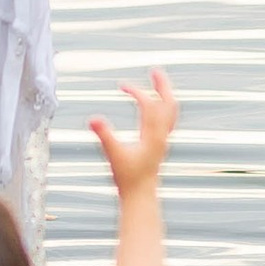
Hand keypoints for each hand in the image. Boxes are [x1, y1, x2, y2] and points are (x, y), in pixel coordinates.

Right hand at [89, 69, 177, 196]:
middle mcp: (162, 135)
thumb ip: (104, 135)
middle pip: (170, 104)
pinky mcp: (161, 144)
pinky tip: (154, 105)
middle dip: (163, 86)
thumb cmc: (128, 177)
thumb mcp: (113, 155)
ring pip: (171, 111)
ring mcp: (164, 139)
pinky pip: (168, 119)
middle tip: (155, 70)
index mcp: (153, 136)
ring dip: (165, 94)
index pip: (149, 105)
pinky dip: (163, 106)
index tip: (122, 85)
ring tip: (157, 81)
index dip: (137, 92)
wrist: (141, 195)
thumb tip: (93, 119)